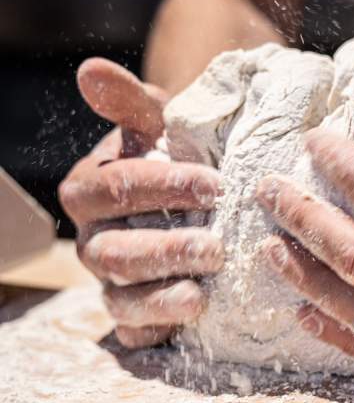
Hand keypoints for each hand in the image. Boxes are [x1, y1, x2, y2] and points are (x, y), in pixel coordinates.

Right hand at [59, 59, 222, 347]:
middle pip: (115, 252)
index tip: (216, 184)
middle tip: (216, 246)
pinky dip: (162, 328)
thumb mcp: (161, 124)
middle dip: (166, 249)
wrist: (201, 198)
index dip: (163, 187)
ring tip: (207, 290)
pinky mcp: (133, 319)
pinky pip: (136, 333)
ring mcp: (110, 283)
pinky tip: (197, 317)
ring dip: (165, 295)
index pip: (114, 188)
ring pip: (123, 297)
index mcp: (89, 188)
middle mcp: (92, 240)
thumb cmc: (179, 155)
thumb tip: (90, 70)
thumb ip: (130, 102)